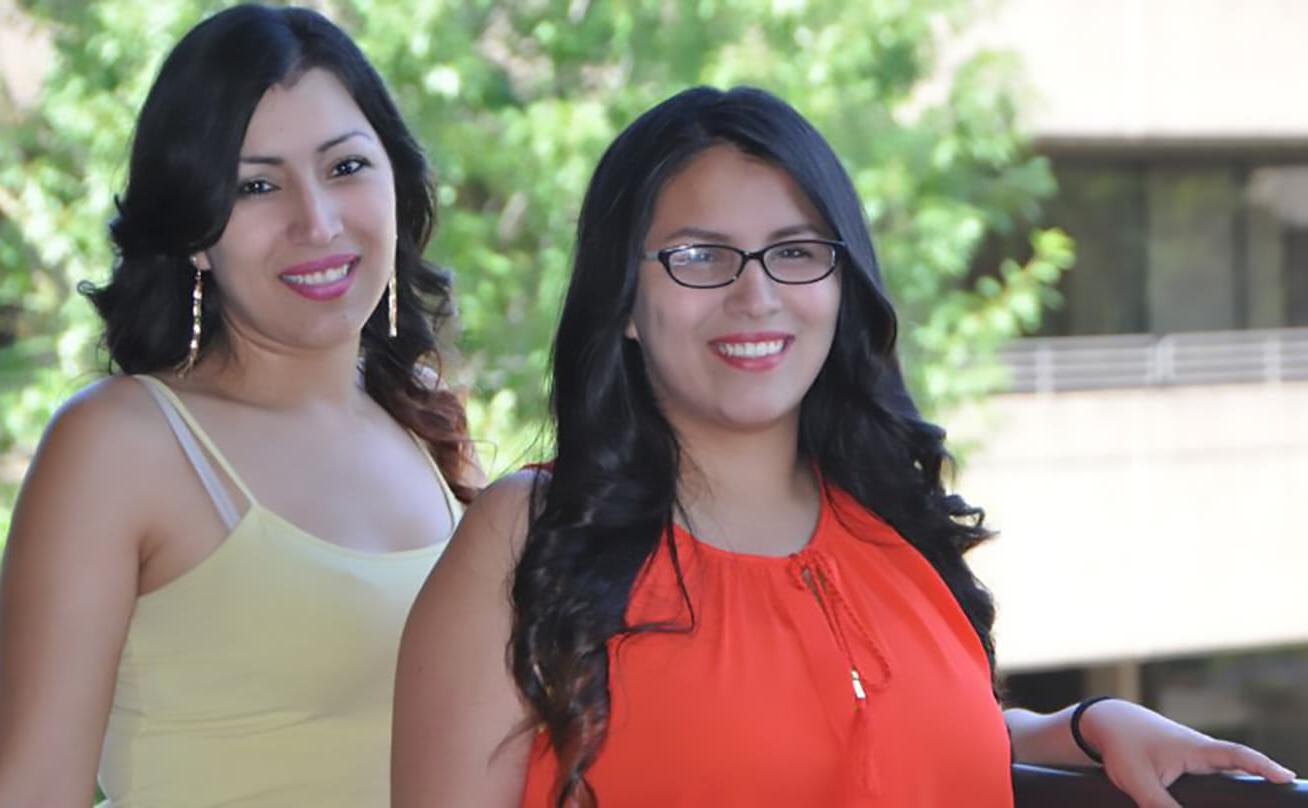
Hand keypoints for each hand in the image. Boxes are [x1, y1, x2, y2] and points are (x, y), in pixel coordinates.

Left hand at [1078, 698, 1296, 807]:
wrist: (1106, 723)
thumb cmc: (1122, 746)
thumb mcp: (1138, 781)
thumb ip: (1160, 806)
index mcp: (1194, 749)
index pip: (1237, 755)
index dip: (1262, 766)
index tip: (1286, 777)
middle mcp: (1201, 749)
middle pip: (1241, 763)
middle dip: (1265, 773)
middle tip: (1290, 784)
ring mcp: (1196, 754)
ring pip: (1229, 768)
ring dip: (1250, 776)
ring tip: (1274, 787)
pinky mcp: (1188, 761)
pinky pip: (1216, 771)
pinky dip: (1231, 777)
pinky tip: (1241, 789)